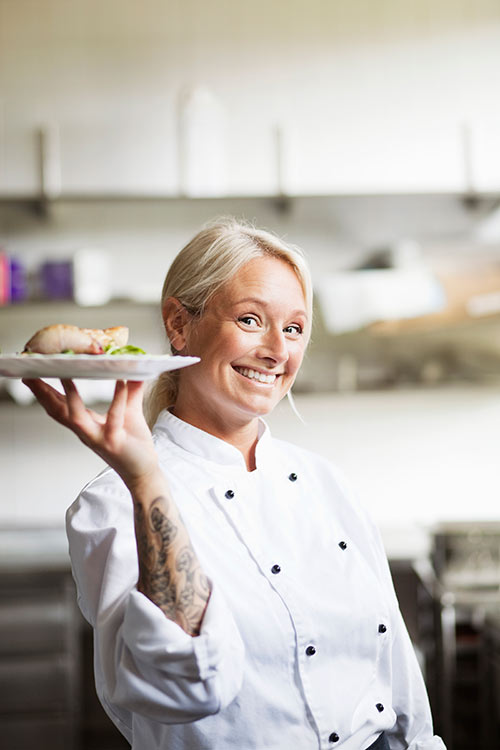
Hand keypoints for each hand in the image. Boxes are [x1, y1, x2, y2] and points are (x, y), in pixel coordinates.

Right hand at [22, 378, 158, 487]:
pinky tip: (120, 381)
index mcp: (85, 423)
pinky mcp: (114, 442)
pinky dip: (117, 397)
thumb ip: (130, 390)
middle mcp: (85, 431)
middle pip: (58, 411)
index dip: (43, 391)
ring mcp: (98, 438)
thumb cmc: (133, 443)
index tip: (30, 374)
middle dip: (42, 393)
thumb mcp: (129, 412)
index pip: (59, 405)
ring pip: (76, 417)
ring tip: (66, 373)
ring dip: (69, 395)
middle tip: (31, 374)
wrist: (143, 472)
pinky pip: (114, 417)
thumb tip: (133, 368)